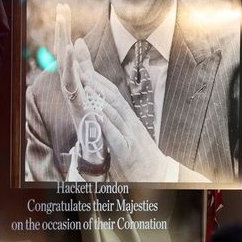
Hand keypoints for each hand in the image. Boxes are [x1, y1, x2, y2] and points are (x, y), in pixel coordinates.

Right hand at [54, 4, 95, 130]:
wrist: (104, 147)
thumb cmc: (96, 118)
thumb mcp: (93, 85)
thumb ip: (85, 64)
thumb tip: (78, 40)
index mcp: (75, 80)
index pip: (68, 50)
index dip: (64, 29)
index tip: (63, 7)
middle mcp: (71, 87)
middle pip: (64, 54)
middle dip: (62, 31)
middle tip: (61, 7)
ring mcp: (73, 97)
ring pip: (66, 67)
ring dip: (65, 45)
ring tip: (64, 24)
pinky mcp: (80, 107)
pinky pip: (73, 84)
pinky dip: (72, 66)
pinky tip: (72, 48)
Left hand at [75, 64, 169, 181]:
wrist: (159, 177)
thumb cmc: (141, 160)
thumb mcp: (129, 137)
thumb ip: (117, 124)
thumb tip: (104, 111)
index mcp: (130, 120)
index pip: (113, 95)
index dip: (99, 79)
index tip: (86, 66)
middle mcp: (131, 124)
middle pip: (113, 97)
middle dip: (96, 80)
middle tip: (81, 65)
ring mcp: (130, 136)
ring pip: (114, 112)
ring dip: (99, 97)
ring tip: (85, 82)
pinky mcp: (127, 151)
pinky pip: (114, 135)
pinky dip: (105, 123)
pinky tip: (94, 114)